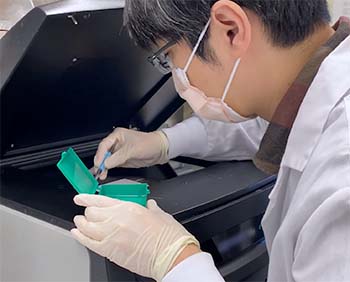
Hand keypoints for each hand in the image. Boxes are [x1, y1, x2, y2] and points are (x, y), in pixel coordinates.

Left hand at [71, 195, 199, 280]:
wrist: (171, 255)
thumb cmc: (168, 236)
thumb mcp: (160, 215)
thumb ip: (151, 208)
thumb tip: (150, 205)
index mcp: (129, 208)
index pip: (101, 200)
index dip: (87, 198)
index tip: (80, 198)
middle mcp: (117, 220)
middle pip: (91, 213)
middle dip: (87, 212)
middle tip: (87, 213)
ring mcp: (111, 236)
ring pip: (86, 226)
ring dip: (81, 223)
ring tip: (79, 222)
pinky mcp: (109, 251)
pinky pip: (88, 243)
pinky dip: (79, 237)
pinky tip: (76, 234)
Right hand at [94, 128, 168, 179]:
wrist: (159, 150)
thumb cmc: (149, 144)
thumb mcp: (133, 150)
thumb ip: (119, 157)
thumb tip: (107, 163)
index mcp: (117, 136)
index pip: (104, 145)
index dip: (100, 155)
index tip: (99, 163)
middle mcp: (116, 143)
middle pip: (103, 153)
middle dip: (99, 162)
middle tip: (98, 171)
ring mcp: (118, 152)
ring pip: (106, 160)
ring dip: (102, 167)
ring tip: (100, 174)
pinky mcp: (121, 160)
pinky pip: (111, 165)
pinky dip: (107, 170)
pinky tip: (104, 174)